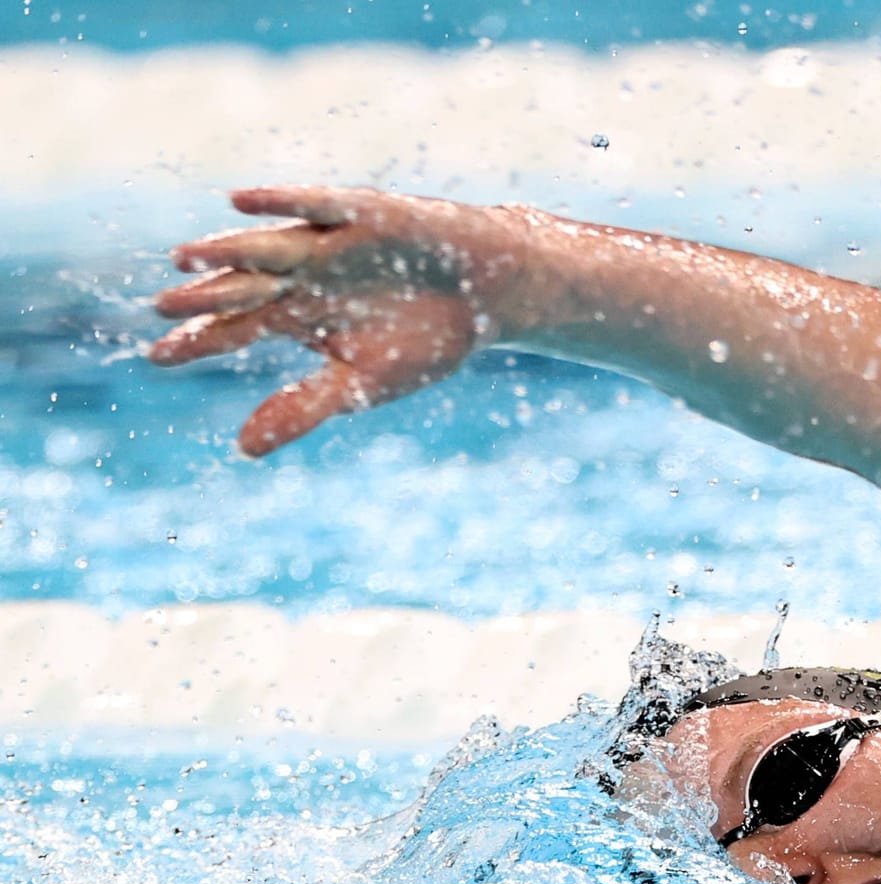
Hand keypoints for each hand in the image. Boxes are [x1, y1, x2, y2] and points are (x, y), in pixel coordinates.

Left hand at [151, 187, 533, 455]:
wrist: (489, 293)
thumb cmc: (428, 338)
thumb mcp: (361, 385)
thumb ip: (301, 410)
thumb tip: (243, 450)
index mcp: (298, 316)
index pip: (235, 328)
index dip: (198, 341)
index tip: (157, 358)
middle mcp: (303, 276)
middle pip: (242, 287)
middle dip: (204, 297)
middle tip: (162, 306)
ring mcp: (329, 243)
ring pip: (268, 248)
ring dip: (227, 250)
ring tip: (185, 258)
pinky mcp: (362, 214)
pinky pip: (315, 205)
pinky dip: (280, 202)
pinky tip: (239, 202)